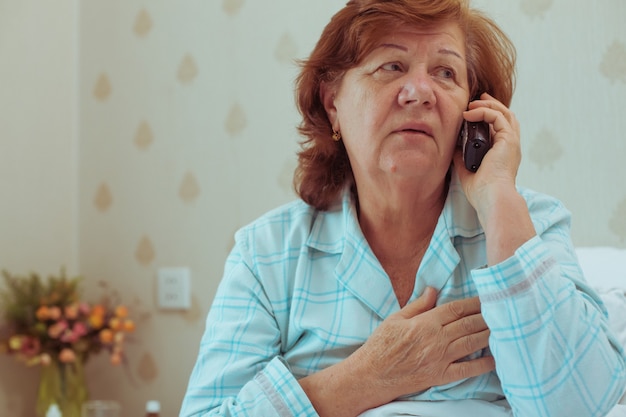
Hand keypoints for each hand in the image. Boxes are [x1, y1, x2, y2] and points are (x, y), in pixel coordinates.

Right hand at [352, 287, 494, 404]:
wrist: (373, 374)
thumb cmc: (381, 344)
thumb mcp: (396, 319)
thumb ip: (418, 305)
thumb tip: (433, 290)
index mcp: (425, 323)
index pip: (455, 309)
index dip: (473, 303)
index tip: (485, 297)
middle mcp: (436, 339)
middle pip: (468, 324)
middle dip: (486, 316)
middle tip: (500, 309)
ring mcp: (440, 359)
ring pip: (471, 343)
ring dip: (488, 334)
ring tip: (502, 327)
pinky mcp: (441, 375)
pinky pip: (467, 369)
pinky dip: (483, 364)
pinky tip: (494, 358)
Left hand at [453, 93, 520, 211]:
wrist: (490, 197)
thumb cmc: (481, 191)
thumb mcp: (466, 170)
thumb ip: (462, 157)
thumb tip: (453, 147)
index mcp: (503, 154)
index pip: (500, 129)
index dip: (490, 117)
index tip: (474, 111)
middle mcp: (510, 146)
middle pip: (506, 117)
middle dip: (492, 105)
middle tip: (478, 99)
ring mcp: (511, 142)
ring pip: (504, 114)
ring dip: (488, 106)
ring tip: (472, 105)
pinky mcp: (508, 140)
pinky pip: (498, 117)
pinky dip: (484, 112)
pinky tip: (469, 114)